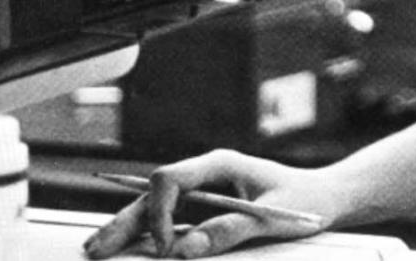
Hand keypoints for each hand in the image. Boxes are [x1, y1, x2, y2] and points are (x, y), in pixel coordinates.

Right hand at [83, 150, 332, 258]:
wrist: (321, 198)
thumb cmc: (303, 201)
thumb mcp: (272, 217)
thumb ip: (231, 229)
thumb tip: (185, 248)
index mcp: (221, 164)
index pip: (171, 179)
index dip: (158, 213)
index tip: (162, 249)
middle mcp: (206, 175)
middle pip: (153, 193)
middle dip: (124, 220)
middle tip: (95, 250)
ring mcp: (202, 192)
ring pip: (154, 207)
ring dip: (126, 227)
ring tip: (94, 249)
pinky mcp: (204, 210)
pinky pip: (168, 220)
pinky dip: (144, 234)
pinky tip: (121, 249)